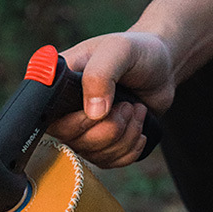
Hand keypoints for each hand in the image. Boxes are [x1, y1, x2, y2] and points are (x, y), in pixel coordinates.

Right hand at [49, 32, 174, 167]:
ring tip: (135, 110)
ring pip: (94, 154)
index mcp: (58, 88)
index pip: (49, 121)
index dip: (75, 123)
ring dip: (125, 136)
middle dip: (109, 128)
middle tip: (126, 105)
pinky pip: (109, 162)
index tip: (101, 110)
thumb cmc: (137, 51)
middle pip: (73, 142)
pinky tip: (137, 126)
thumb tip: (93, 113)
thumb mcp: (117, 50)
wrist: (162, 65)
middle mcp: (65, 113)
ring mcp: (83, 131)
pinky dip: (130, 149)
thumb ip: (100, 75)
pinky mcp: (102, 144)